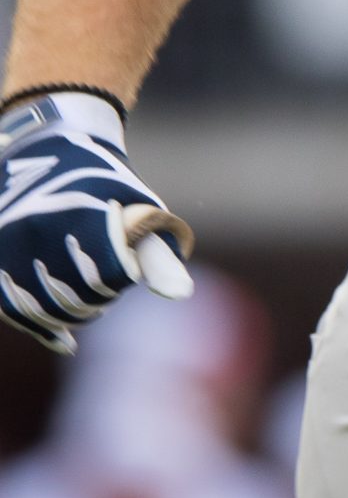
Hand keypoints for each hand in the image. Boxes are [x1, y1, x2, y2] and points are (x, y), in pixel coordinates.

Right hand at [0, 93, 193, 354]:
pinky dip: (42, 328)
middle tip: (105, 289)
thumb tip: (180, 296)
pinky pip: (15, 313)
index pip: (112, 276)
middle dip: (97, 300)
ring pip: (45, 311)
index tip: (124, 268)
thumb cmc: (104, 188)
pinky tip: (64, 340)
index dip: (122, 278)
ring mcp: (7, 249)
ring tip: (88, 302)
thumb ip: (158, 254)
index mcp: (78, 214)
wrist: (42, 156)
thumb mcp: (138, 209)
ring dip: (72, 315)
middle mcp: (36, 231)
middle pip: (77, 297)